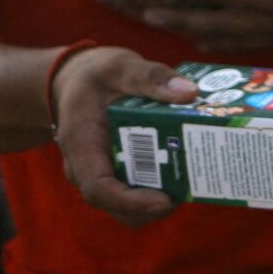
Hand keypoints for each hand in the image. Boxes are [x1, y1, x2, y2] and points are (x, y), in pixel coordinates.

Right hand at [50, 47, 195, 223]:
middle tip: (194, 189)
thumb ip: (151, 76)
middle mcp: (88, 169)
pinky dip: (162, 189)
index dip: (130, 202)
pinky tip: (188, 170)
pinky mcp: (119, 173)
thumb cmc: (95, 75)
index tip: (164, 201)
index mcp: (81, 145)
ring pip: (130, 207)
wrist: (76, 82)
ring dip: (162, 201)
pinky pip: (137, 192)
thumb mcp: (119, 66)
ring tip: (196, 180)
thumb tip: (190, 93)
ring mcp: (103, 174)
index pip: (98, 189)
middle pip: (118, 207)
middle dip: (155, 206)